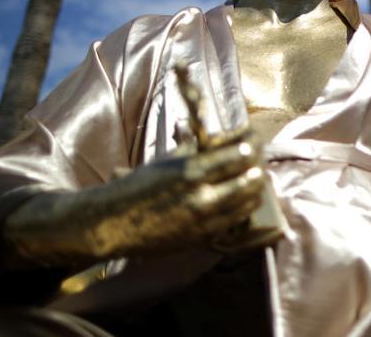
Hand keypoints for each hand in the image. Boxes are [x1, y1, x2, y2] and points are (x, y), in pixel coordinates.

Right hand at [3, 135, 271, 265]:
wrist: (112, 224)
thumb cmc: (137, 186)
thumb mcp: (166, 161)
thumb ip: (192, 148)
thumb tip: (211, 132)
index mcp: (191, 170)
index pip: (240, 155)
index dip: (252, 145)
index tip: (254, 139)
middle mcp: (202, 196)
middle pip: (251, 178)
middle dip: (258, 166)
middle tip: (258, 160)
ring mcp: (205, 220)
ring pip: (249, 202)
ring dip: (256, 189)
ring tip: (256, 179)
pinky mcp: (204, 238)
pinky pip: (237, 222)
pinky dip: (244, 210)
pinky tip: (245, 201)